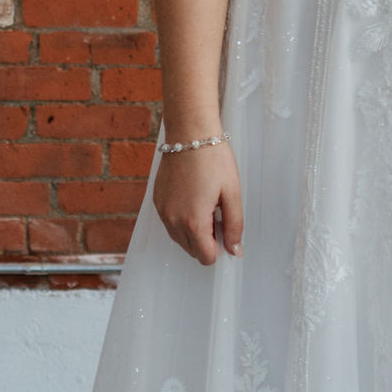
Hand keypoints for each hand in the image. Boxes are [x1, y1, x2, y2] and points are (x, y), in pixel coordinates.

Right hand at [154, 140, 243, 265]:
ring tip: (205, 205)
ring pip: (179, 239)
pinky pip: (169, 223)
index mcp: (194, 222)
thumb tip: (235, 251)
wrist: (190, 133)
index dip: (220, 248)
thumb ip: (234, 226)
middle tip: (217, 214)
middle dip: (207, 241)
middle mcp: (173, 221)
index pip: (206, 257)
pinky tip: (192, 198)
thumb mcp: (232, 194)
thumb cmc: (214, 160)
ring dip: (193, 232)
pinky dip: (181, 220)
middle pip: (192, 251)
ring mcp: (162, 212)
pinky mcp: (156, 201)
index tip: (225, 228)